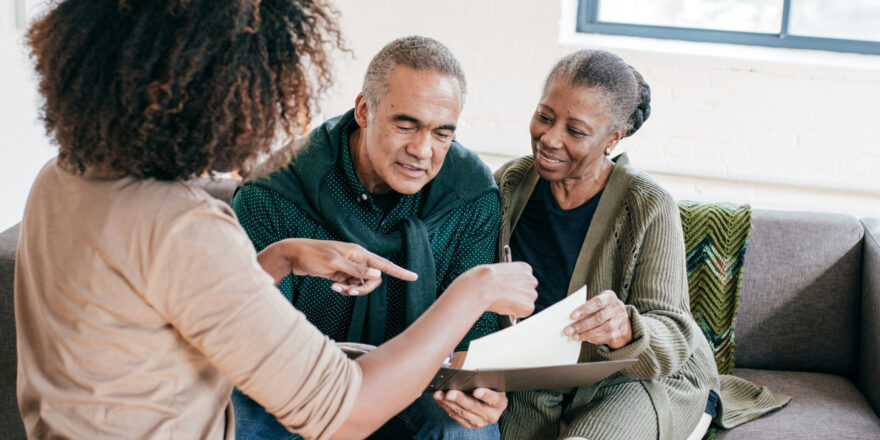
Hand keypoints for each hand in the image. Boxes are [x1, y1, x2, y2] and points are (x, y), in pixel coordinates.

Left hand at [257, 238, 416, 294]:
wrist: (294, 255)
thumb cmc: (312, 256)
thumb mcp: (334, 264)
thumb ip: (356, 270)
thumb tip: (377, 276)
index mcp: (359, 253)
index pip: (383, 264)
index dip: (399, 271)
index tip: (414, 277)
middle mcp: (357, 259)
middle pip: (373, 279)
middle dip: (364, 289)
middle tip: (348, 291)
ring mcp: (349, 267)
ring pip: (362, 284)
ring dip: (352, 291)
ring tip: (337, 289)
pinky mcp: (341, 274)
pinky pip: (351, 285)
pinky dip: (344, 289)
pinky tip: (333, 287)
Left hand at [433, 388, 506, 427]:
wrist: (490, 406)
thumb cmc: (490, 390)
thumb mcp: (493, 385)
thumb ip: (484, 381)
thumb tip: (469, 373)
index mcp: (499, 403)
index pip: (493, 399)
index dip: (485, 395)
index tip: (476, 391)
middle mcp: (490, 415)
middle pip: (474, 406)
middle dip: (460, 399)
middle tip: (450, 393)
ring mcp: (479, 421)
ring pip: (461, 412)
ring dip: (448, 403)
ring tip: (440, 394)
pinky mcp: (468, 424)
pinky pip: (455, 415)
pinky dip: (445, 406)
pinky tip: (440, 398)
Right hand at [448, 262, 536, 317]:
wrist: (484, 286)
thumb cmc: (485, 278)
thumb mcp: (498, 272)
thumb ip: (507, 278)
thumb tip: (505, 288)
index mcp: (524, 268)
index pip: (525, 279)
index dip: (516, 285)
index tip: (509, 289)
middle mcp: (531, 279)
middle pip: (528, 290)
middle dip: (519, 295)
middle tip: (506, 298)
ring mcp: (531, 293)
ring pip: (526, 301)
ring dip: (518, 303)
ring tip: (503, 302)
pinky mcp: (529, 306)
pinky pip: (524, 311)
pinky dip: (516, 312)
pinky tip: (505, 306)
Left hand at [564, 290, 631, 348]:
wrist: (619, 317)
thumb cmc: (601, 308)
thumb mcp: (596, 303)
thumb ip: (586, 307)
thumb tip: (571, 319)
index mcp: (609, 297)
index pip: (597, 302)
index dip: (584, 309)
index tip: (572, 316)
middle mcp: (617, 308)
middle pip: (599, 318)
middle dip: (581, 325)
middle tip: (568, 330)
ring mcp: (620, 321)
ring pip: (602, 329)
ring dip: (586, 334)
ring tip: (574, 336)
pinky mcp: (619, 333)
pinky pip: (605, 337)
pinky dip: (593, 339)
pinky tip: (583, 338)